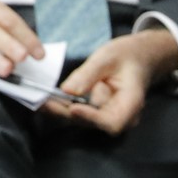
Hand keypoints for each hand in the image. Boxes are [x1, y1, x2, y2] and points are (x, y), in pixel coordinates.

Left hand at [45, 29, 177, 134]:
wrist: (138, 57)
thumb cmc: (127, 54)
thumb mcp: (108, 57)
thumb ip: (89, 74)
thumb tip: (68, 91)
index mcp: (131, 103)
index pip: (112, 121)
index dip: (92, 118)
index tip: (73, 107)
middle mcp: (121, 115)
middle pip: (92, 123)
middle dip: (66, 113)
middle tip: (44, 102)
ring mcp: (108, 116)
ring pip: (82, 120)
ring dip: (60, 111)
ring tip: (39, 100)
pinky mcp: (96, 112)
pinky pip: (78, 113)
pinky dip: (62, 107)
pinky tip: (45, 99)